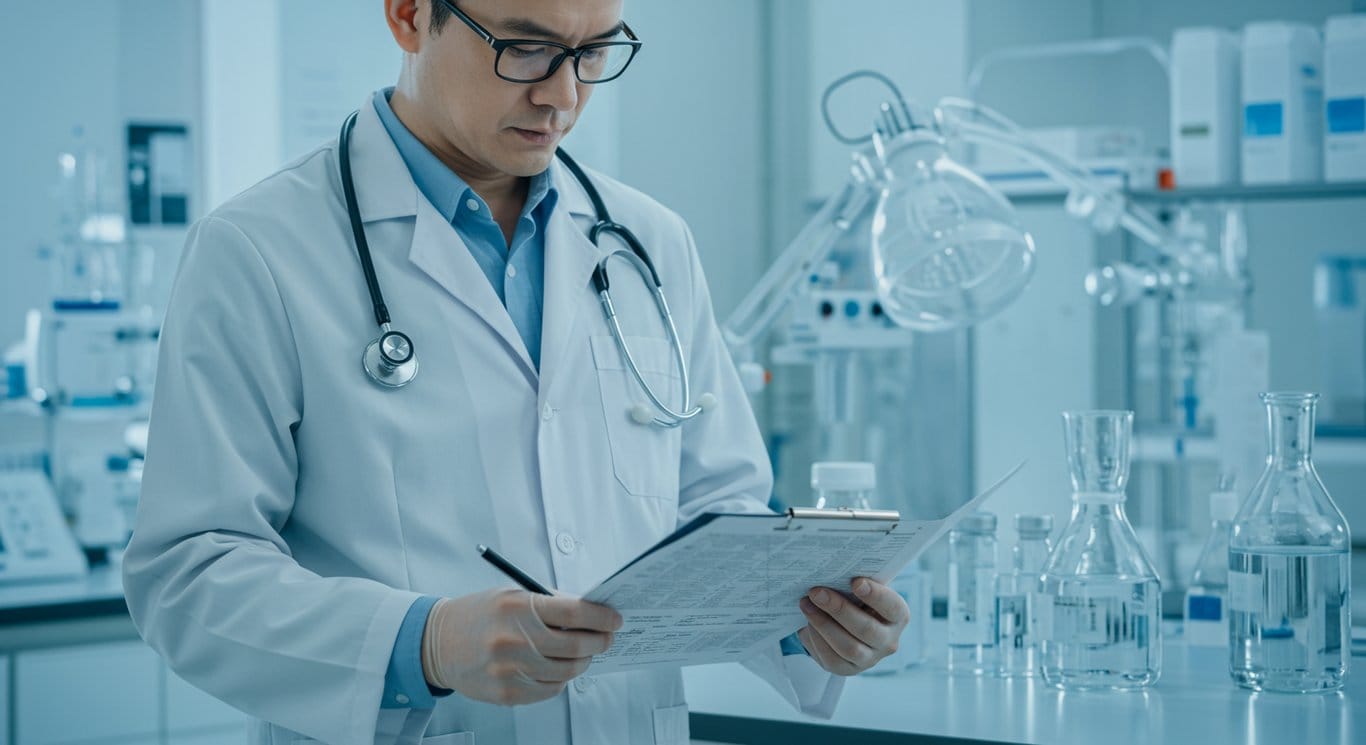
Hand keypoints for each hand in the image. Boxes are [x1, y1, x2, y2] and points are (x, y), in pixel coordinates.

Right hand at [421, 589, 622, 705]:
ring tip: (585, 653)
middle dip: (599, 642)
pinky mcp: (507, 693)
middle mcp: (514, 639)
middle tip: (606, 638)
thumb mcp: (512, 595)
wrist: (437, 643)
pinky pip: (550, 690)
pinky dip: (561, 679)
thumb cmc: (479, 615)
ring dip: (583, 662)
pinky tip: (559, 668)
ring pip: (567, 672)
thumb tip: (590, 612)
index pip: (575, 613)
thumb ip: (550, 604)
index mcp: (518, 607)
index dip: (602, 617)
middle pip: (576, 646)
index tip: (615, 620)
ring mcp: (510, 669)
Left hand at [797, 577, 908, 675]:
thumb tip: (830, 572)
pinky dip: (816, 640)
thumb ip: (855, 583)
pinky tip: (806, 624)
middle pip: (866, 629)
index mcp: (898, 616)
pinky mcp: (849, 669)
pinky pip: (832, 659)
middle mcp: (889, 641)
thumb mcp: (861, 590)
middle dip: (839, 609)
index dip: (875, 595)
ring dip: (823, 624)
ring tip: (806, 605)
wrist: (847, 624)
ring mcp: (870, 659)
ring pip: (848, 647)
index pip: (892, 607)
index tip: (855, 582)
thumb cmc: (856, 600)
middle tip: (816, 592)